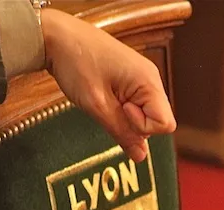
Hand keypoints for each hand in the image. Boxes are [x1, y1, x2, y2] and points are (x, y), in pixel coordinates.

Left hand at [40, 9, 176, 161]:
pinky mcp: (132, 79)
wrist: (58, 38)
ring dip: (125, 116)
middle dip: (133, 123)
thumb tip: (141, 156)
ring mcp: (142, 78)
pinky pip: (136, 104)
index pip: (165, 125)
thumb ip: (122, 133)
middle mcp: (151, 79)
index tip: (120, 110)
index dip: (141, 127)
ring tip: (105, 98)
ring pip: (146, 114)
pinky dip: (121, 108)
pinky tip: (105, 97)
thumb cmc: (76, 64)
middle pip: (157, 120)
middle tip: (109, 105)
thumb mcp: (97, 106)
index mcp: (149, 82)